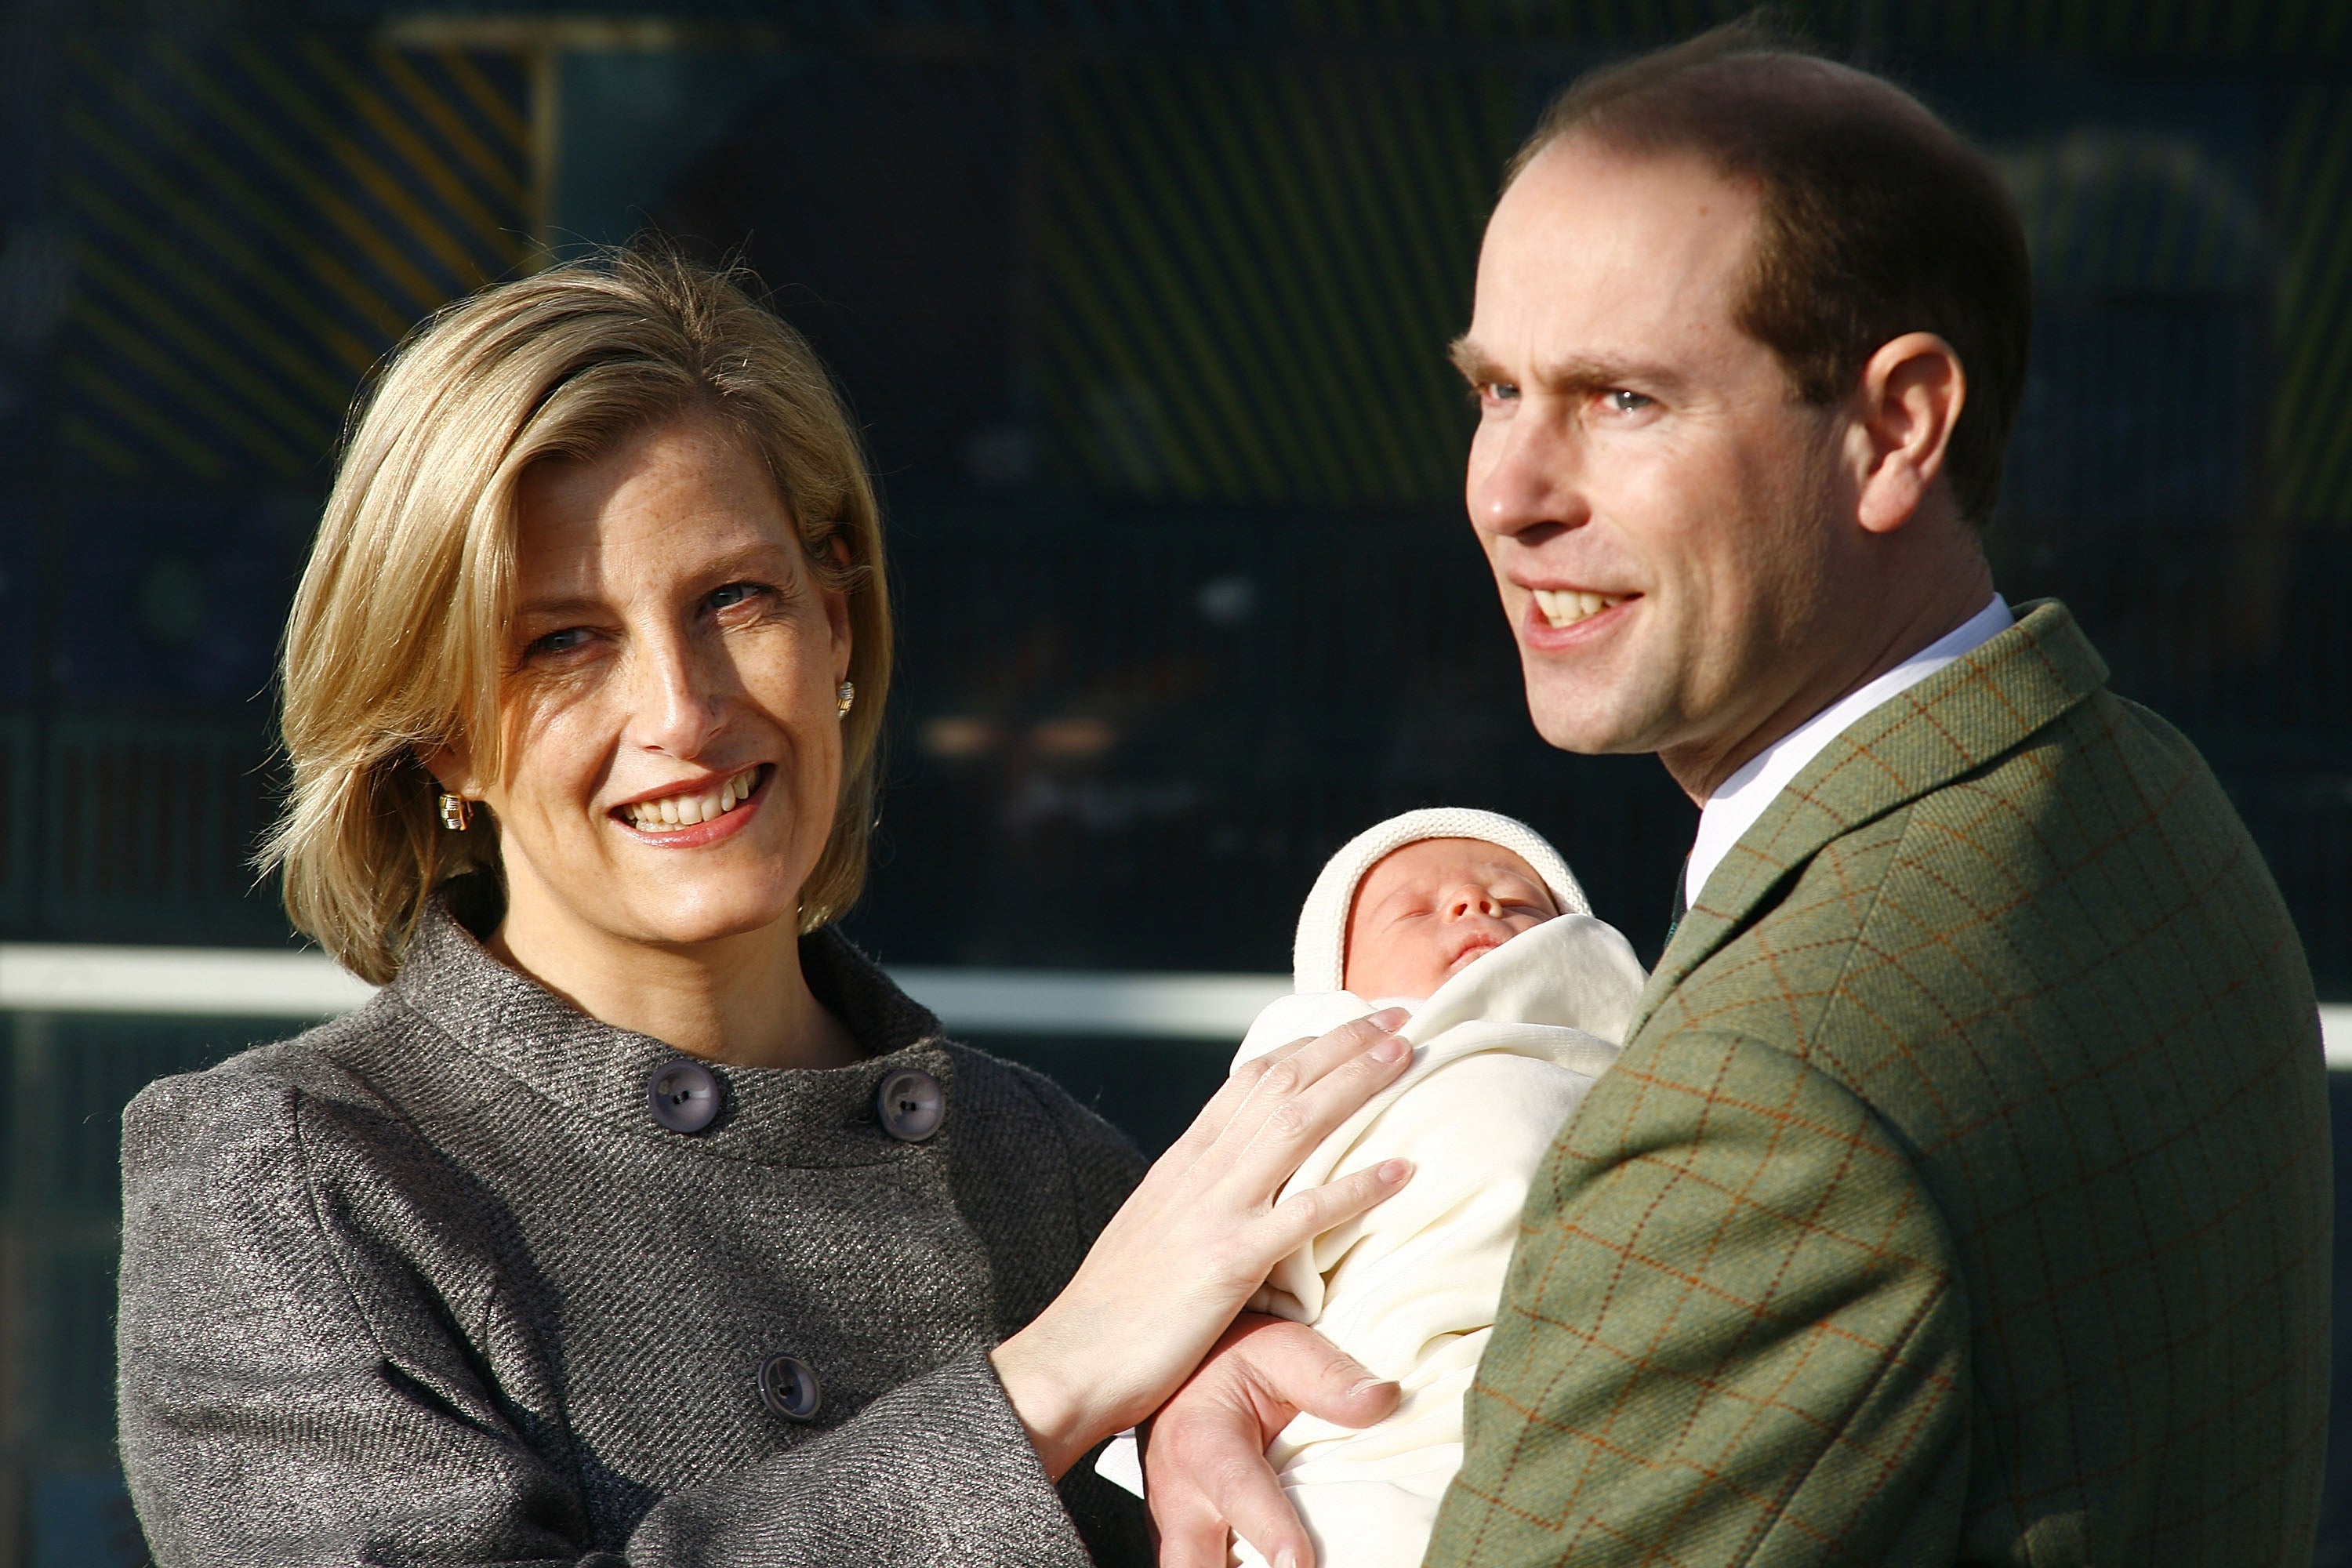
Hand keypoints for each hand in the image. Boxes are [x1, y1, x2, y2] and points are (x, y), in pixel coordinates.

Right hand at [990, 1012, 1415, 1476]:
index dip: (1306, 1047)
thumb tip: (1237, 1187)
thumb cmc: (1116, 1308)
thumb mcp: (1155, 1228)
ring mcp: (1214, 1212)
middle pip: (1280, 1085)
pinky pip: (1303, 1214)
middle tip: (1397, 1016)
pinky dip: (1356, 1187)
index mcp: (1183, 1161)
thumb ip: (1197, 1197)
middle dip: (1343, 1045)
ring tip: (1405, 1057)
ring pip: (1295, 1126)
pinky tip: (1401, 1170)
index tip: (1351, 1027)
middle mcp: (1199, 1171)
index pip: (1249, 1080)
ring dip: (1355, 1085)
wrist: (1070, 1361)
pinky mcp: (1228, 1262)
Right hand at [1146, 1314, 1402, 1567]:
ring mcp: (1174, 1521)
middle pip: (1187, 1563)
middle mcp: (1178, 1491)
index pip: (1239, 1493)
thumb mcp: (1283, 1349)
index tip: (1299, 1564)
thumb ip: (1328, 1377)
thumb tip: (1384, 1400)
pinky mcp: (1181, 1537)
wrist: (1190, 1369)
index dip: (1271, 1532)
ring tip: (1289, 1567)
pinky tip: (1264, 1567)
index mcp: (1204, 1440)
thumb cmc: (1237, 1357)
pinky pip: (1197, 1566)